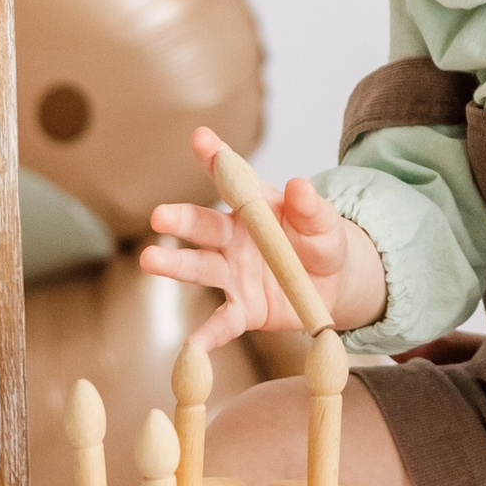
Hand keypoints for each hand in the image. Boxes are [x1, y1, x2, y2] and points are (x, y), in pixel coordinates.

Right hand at [138, 135, 386, 343]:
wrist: (335, 287)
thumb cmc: (324, 244)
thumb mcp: (326, 224)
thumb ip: (312, 208)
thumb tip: (299, 185)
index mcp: (255, 208)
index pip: (233, 179)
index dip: (216, 158)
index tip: (200, 138)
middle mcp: (235, 239)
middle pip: (204, 226)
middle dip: (182, 219)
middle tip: (159, 216)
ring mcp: (235, 274)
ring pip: (202, 268)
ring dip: (176, 265)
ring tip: (150, 260)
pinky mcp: (243, 310)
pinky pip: (222, 323)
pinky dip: (207, 335)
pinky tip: (191, 346)